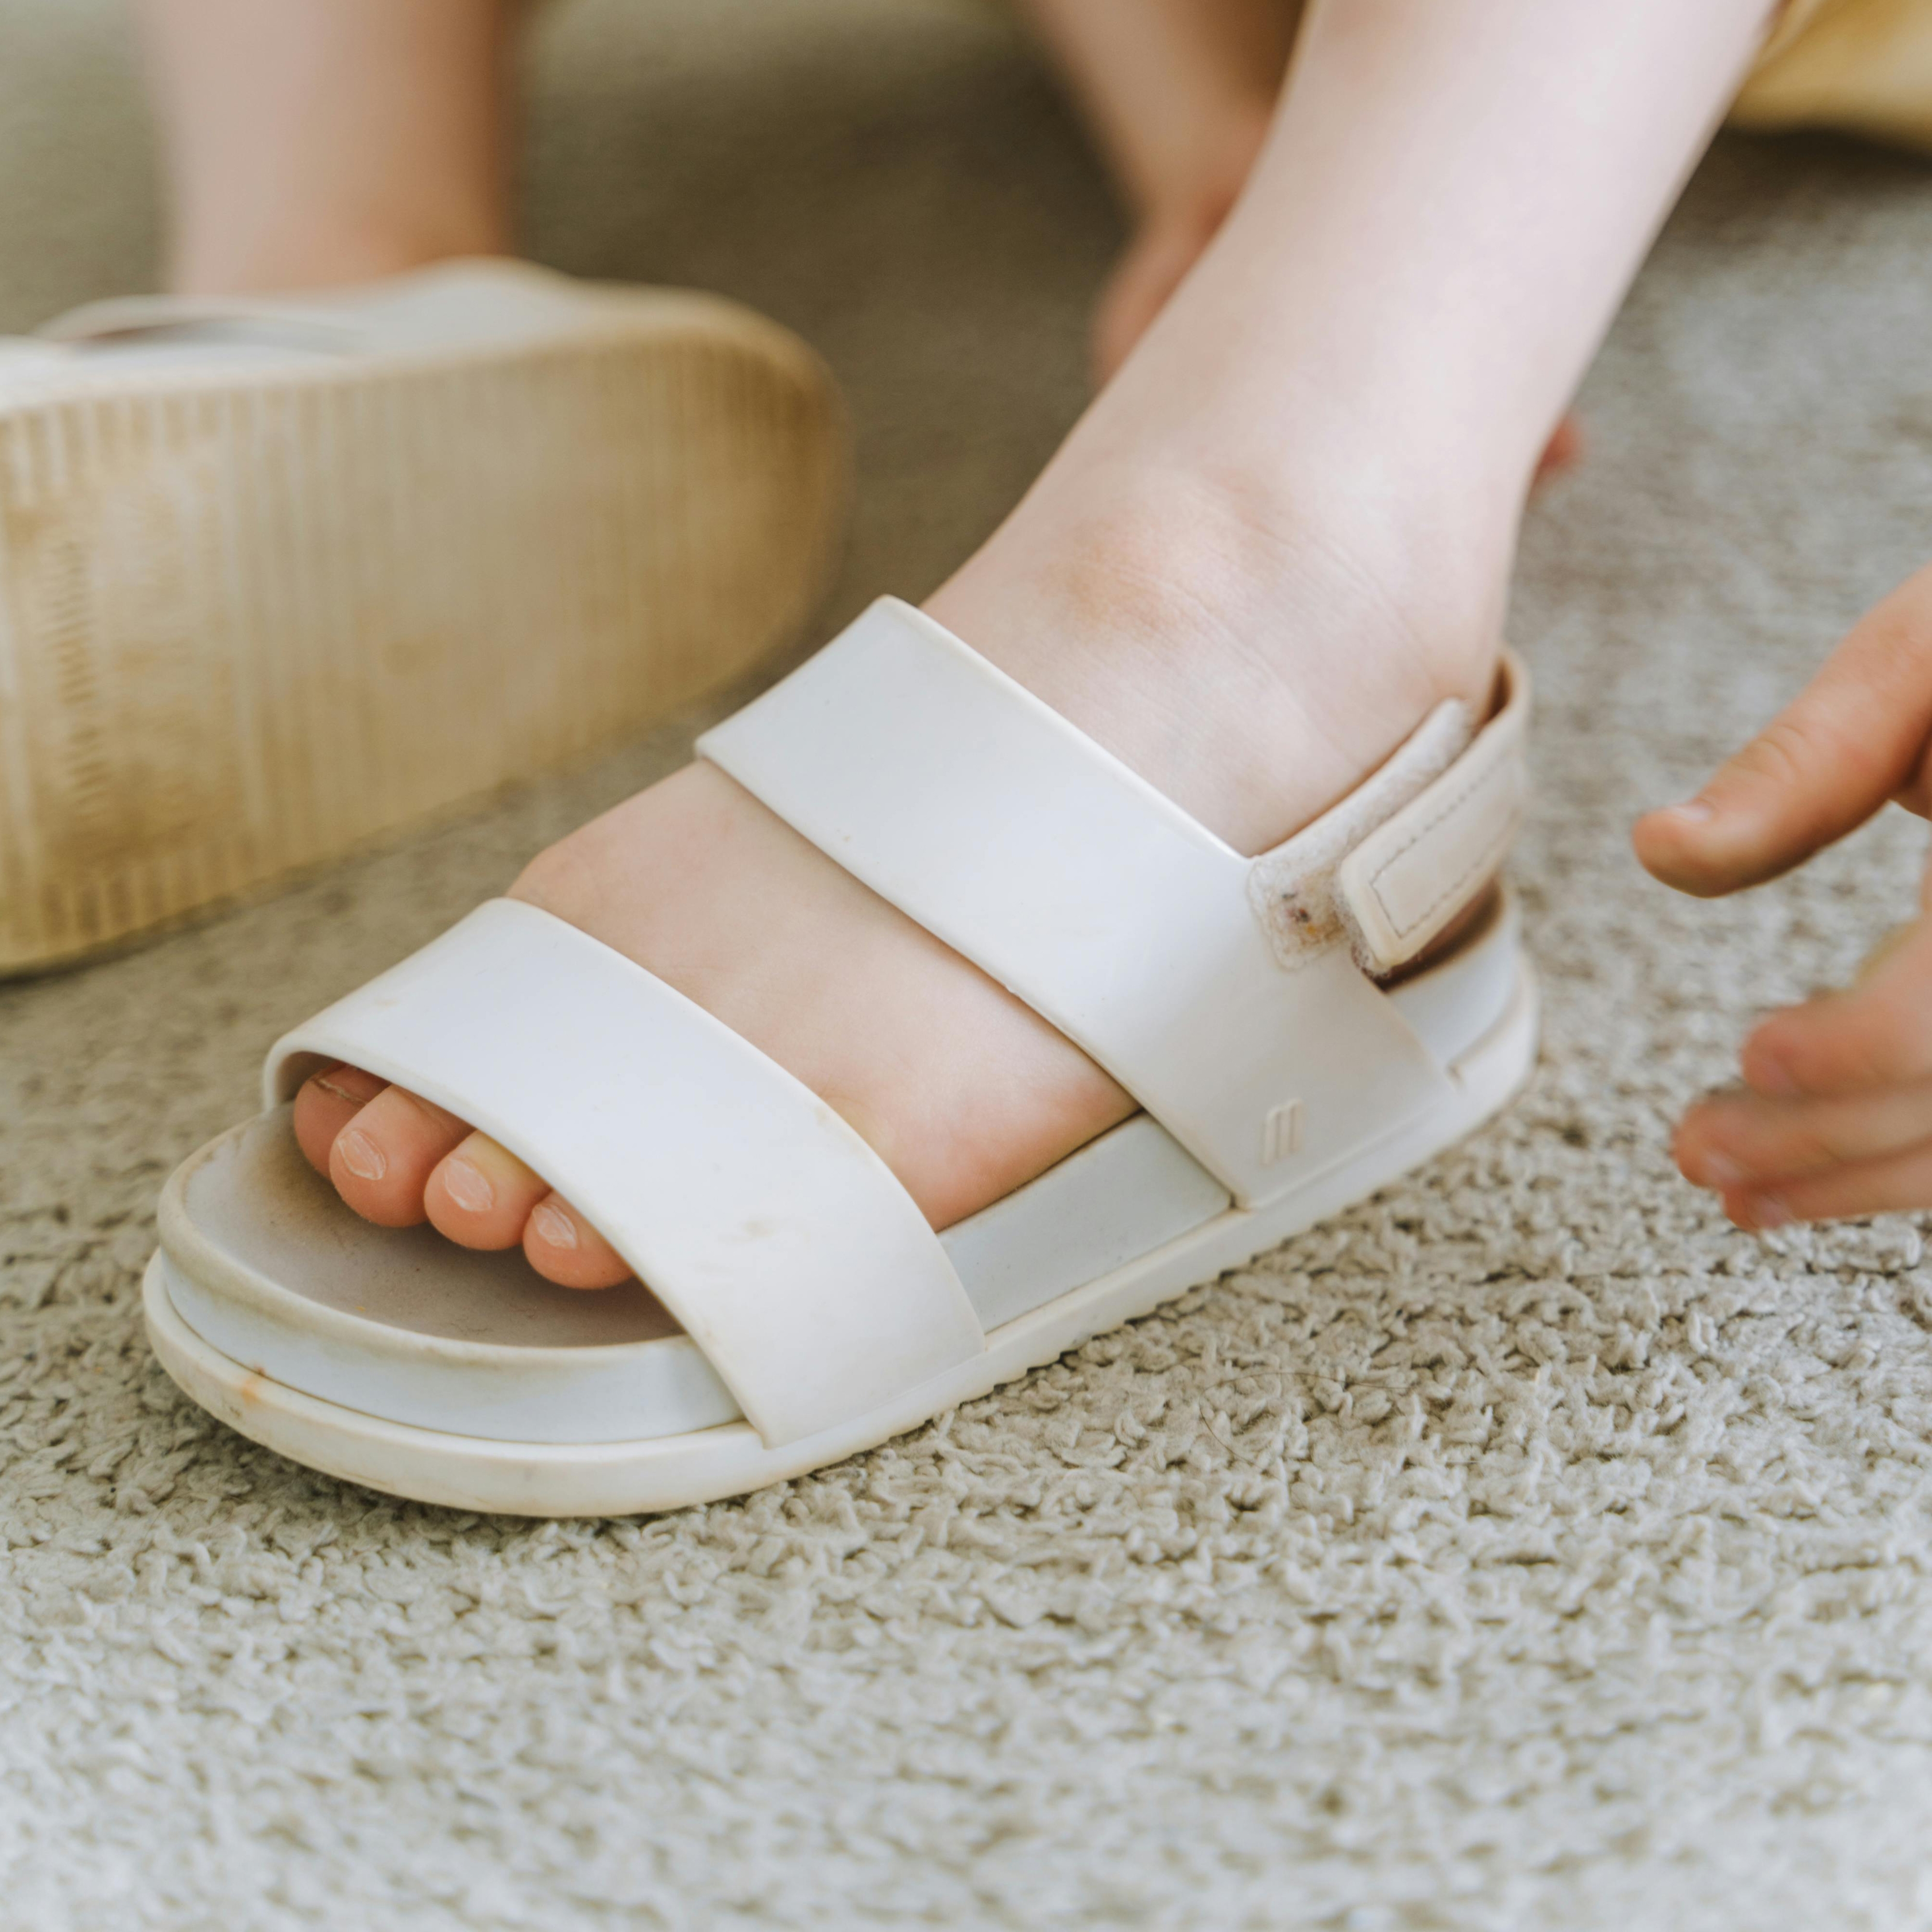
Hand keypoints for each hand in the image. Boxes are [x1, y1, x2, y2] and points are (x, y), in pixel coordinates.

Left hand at [1634, 557, 1931, 1228]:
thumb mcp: (1922, 659)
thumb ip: (1805, 764)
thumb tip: (1660, 848)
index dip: (1861, 1047)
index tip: (1754, 1055)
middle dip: (1829, 1139)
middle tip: (1693, 1152)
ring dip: (1865, 1177)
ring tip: (1731, 1189)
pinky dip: (1914, 1164)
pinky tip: (1813, 1180)